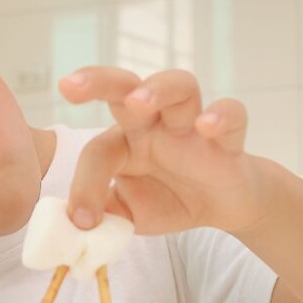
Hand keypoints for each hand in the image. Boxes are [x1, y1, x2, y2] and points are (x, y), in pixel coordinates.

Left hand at [58, 66, 271, 235]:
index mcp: (125, 140)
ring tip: (138, 102)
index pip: (99, 151)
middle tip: (70, 86)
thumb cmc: (169, 199)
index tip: (81, 220)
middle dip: (98, 81)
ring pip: (180, 86)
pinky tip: (207, 126)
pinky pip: (232, 115)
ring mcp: (191, 126)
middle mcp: (154, 124)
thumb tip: (72, 220)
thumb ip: (102, 212)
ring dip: (158, 88)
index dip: (85, 185)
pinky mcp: (228, 138)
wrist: (223, 206)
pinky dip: (222, 115)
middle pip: (126, 85)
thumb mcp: (129, 214)